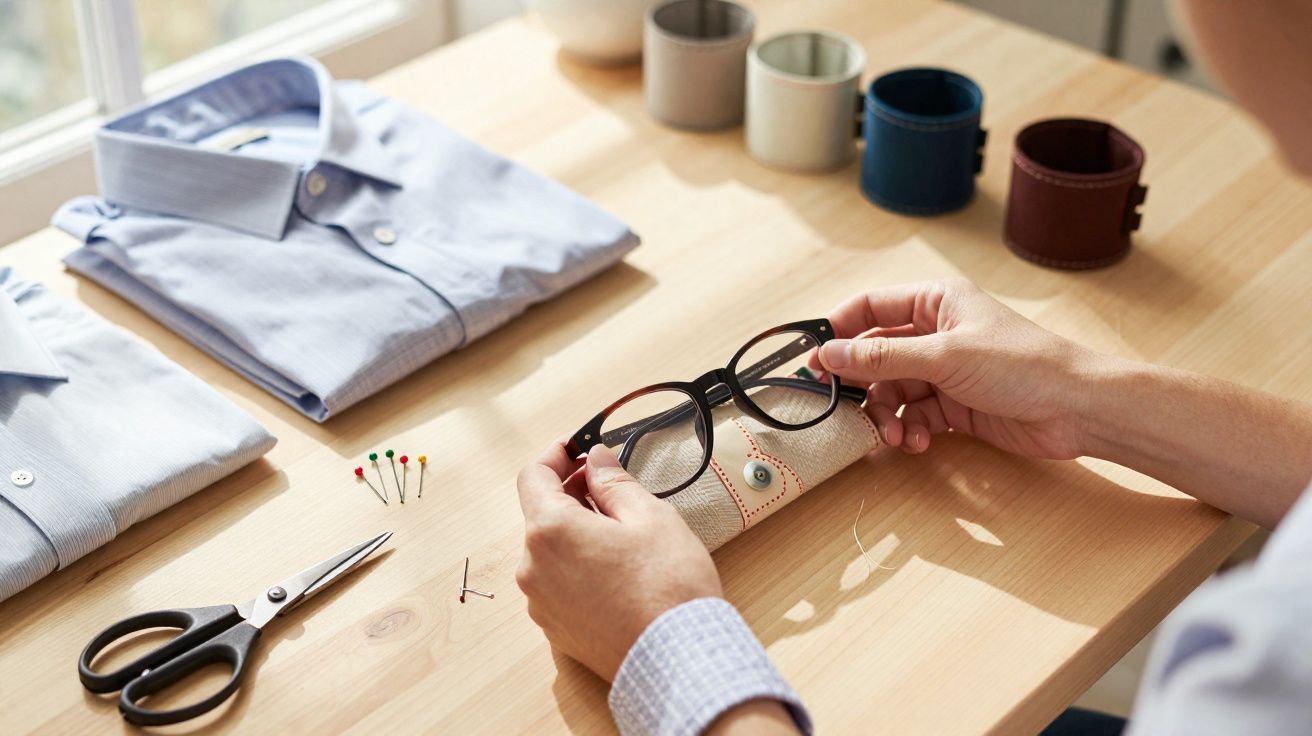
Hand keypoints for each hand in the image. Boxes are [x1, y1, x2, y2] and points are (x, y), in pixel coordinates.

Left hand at [515, 442, 721, 680]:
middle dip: (572, 494)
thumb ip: (614, 482)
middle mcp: (533, 567)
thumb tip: (596, 460)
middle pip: (541, 514)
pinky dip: (578, 566)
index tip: (577, 448)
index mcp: (550, 531)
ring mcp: (541, 603)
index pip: (533, 476)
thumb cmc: (669, 587)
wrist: (679, 660)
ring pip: (550, 551)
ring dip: (576, 532)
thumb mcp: (650, 516)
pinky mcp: (555, 629)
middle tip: (611, 486)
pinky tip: (615, 569)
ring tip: (621, 533)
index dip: (556, 456)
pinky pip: (558, 584)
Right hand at [810, 278, 1100, 459]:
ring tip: (892, 434)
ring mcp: (945, 371)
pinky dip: (908, 430)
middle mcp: (937, 333)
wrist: (1078, 409)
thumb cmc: (1023, 364)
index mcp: (935, 302)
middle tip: (843, 408)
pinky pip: (914, 416)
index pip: (870, 308)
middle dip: (861, 384)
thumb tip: (829, 354)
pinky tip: (914, 442)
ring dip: (886, 415)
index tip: (814, 360)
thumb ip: (882, 358)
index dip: (839, 332)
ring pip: (893, 391)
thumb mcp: (944, 356)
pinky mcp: (955, 406)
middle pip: (876, 356)